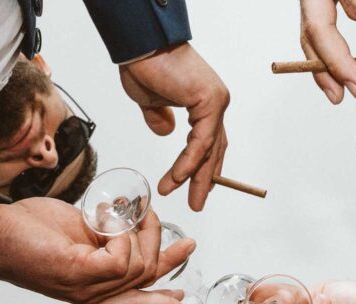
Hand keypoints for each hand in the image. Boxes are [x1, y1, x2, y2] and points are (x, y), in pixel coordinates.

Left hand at [0, 197, 194, 303]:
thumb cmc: (30, 233)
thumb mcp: (80, 228)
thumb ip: (107, 232)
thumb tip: (130, 217)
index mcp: (100, 283)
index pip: (147, 278)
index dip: (171, 261)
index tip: (190, 244)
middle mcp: (97, 291)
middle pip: (149, 269)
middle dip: (153, 233)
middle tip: (139, 210)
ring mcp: (88, 285)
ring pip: (138, 263)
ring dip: (131, 228)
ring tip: (112, 210)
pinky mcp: (78, 272)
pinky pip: (120, 257)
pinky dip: (116, 232)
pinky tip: (99, 220)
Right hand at [119, 43, 229, 211]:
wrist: (140, 47)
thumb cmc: (144, 66)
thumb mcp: (150, 102)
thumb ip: (159, 118)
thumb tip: (166, 132)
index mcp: (204, 102)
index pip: (208, 142)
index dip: (203, 167)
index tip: (193, 187)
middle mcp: (214, 102)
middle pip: (213, 149)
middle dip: (204, 180)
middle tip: (196, 203)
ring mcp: (215, 101)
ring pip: (208, 149)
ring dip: (195, 176)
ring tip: (188, 199)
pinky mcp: (209, 101)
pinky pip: (201, 141)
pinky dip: (191, 161)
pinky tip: (180, 177)